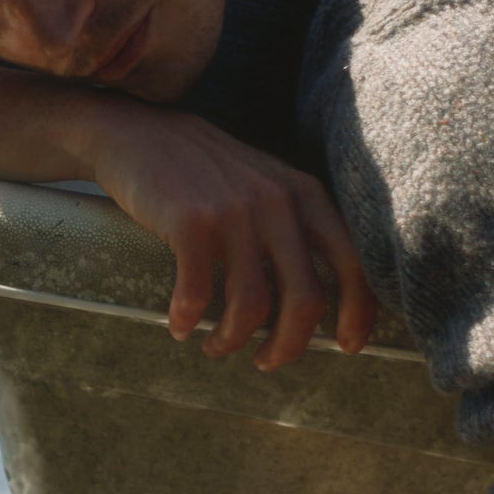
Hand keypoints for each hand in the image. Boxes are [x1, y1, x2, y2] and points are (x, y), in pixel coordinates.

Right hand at [85, 108, 375, 367]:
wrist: (137, 132)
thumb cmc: (204, 170)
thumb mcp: (266, 183)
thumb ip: (295, 226)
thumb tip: (316, 302)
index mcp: (304, 194)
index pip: (352, 263)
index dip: (356, 313)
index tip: (347, 345)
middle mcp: (277, 202)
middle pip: (306, 299)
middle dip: (289, 346)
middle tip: (267, 362)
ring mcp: (233, 211)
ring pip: (253, 305)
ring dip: (234, 340)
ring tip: (217, 346)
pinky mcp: (189, 221)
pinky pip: (197, 292)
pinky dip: (188, 320)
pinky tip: (180, 327)